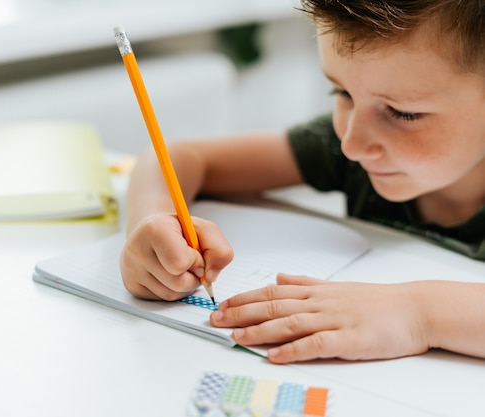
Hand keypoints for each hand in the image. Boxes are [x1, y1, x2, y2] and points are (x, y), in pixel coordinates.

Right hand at [120, 213, 233, 300]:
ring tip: (179, 268)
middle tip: (189, 263)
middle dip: (192, 276)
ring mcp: (131, 270)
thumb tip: (211, 276)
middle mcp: (137, 250)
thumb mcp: (203, 229)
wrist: (150, 231)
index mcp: (154, 229)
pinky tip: (168, 275)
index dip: (195, 261)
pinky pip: (161, 299)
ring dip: (184, 286)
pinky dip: (172, 290)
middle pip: (178, 283)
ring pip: (171, 295)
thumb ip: (219, 249)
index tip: (193, 252)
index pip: (180, 263)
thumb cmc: (178, 230)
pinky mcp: (132, 286)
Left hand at [210, 273, 429, 362]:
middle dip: (241, 313)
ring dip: (259, 330)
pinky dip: (293, 350)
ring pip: (289, 323)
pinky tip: (275, 356)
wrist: (415, 308)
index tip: (222, 304)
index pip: (272, 291)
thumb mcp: (336, 286)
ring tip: (235, 337)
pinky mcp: (349, 340)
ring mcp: (334, 320)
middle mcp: (320, 303)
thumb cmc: (376, 301)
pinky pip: (316, 345)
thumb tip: (278, 275)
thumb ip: (305, 281)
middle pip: (273, 305)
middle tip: (216, 320)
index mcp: (316, 291)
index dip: (245, 297)